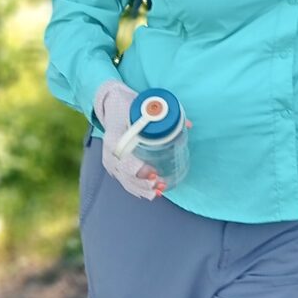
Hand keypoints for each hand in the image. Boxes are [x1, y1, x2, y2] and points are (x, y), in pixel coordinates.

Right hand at [93, 80, 164, 199]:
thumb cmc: (126, 104)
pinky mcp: (113, 164)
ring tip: (160, 192)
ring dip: (142, 189)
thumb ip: (164, 115)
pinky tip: (148, 193)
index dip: (138, 170)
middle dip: (143, 184)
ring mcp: (110, 160)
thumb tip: (188, 124)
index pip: (124, 159)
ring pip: (125, 180)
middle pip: (126, 175)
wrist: (110, 104)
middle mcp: (110, 152)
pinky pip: (124, 180)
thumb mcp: (142, 105)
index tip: (154, 174)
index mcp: (114, 138)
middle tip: (161, 186)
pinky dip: (136, 188)